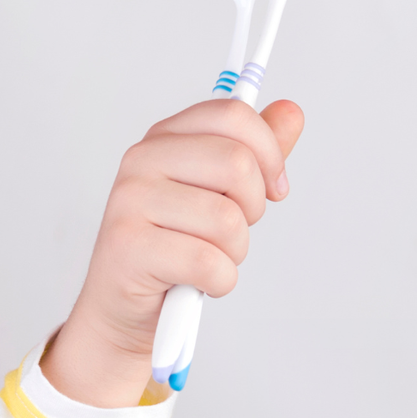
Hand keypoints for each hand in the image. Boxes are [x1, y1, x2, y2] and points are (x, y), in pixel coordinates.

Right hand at [42, 98, 303, 406]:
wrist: (124, 306)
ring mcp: (129, 200)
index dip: (270, 154)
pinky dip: (219, 281)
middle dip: (253, 209)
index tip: (273, 188)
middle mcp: (142, 159)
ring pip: (227, 220)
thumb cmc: (177, 245)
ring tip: (208, 256)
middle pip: (237, 164)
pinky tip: (198, 281)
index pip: (233, 114)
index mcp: (166, 136)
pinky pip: (208, 263)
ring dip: (234, 252)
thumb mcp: (220, 193)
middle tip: (231, 230)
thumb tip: (291, 111)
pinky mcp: (128, 246)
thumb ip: (256, 151)